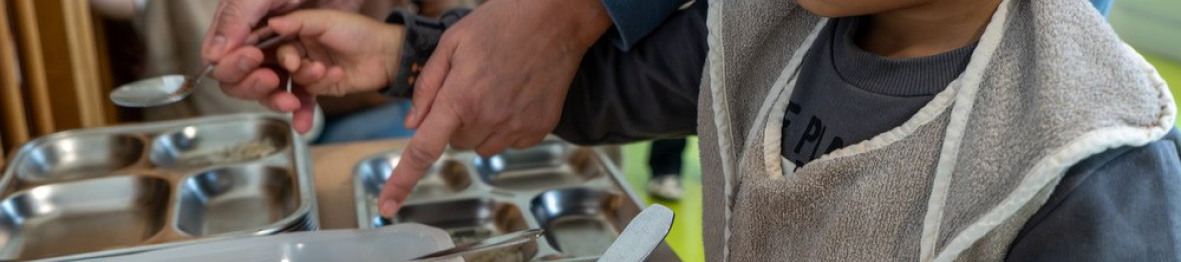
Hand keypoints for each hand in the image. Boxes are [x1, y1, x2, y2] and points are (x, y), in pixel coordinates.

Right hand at [202, 0, 364, 131]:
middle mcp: (267, 48)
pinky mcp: (311, 80)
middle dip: (255, 84)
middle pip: (243, 80)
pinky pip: (300, 100)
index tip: (253, 61)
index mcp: (250, 28)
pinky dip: (303, 112)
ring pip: (272, 93)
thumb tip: (213, 53)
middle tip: (273, 79)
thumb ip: (241, 18)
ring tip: (304, 87)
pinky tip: (303, 124)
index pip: (224, 57)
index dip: (234, 65)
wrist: (368, 19)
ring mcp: (289, 65)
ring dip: (284, 96)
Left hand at [378, 0, 611, 216]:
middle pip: (456, 142)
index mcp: (461, 98)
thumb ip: (427, 86)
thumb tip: (413, 123)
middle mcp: (488, 119)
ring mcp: (516, 127)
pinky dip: (506, 125)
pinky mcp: (538, 130)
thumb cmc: (503, 23)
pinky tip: (514, 95)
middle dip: (455, 121)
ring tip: (496, 88)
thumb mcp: (452, 42)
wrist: (556, 21)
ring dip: (481, 126)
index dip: (401, 181)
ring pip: (482, 145)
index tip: (388, 206)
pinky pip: (509, 142)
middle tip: (470, 88)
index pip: (423, 150)